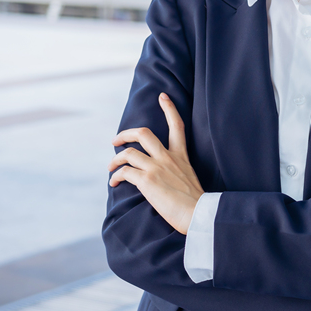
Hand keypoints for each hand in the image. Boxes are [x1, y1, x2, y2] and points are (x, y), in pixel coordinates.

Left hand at [108, 93, 204, 233]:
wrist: (199, 214)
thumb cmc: (196, 204)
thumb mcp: (189, 179)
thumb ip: (176, 172)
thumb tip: (162, 178)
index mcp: (180, 156)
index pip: (177, 126)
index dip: (169, 108)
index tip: (163, 96)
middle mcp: (168, 158)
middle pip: (143, 133)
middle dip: (125, 134)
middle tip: (116, 140)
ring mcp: (156, 168)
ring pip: (128, 152)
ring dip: (115, 159)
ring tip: (111, 167)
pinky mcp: (147, 181)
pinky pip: (124, 172)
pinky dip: (115, 176)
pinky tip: (114, 183)